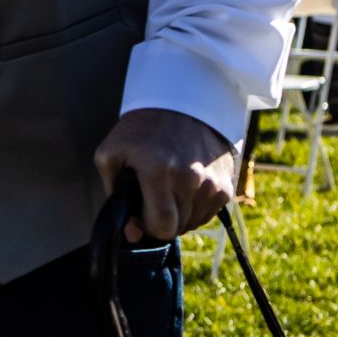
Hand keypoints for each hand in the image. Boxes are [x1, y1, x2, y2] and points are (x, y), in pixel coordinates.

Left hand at [93, 107, 237, 242]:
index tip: (139, 213)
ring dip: (179, 214)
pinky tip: (185, 186)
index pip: (161, 226)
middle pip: (177, 228)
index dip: (146, 227)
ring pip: (193, 223)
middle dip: (161, 220)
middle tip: (152, 197)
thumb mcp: (111, 154)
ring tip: (169, 188)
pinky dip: (194, 207)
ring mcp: (212, 183)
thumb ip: (114, 196)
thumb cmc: (141, 131)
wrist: (183, 104)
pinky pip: (208, 214)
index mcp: (159, 171)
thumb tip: (132, 233)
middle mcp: (190, 179)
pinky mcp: (227, 185)